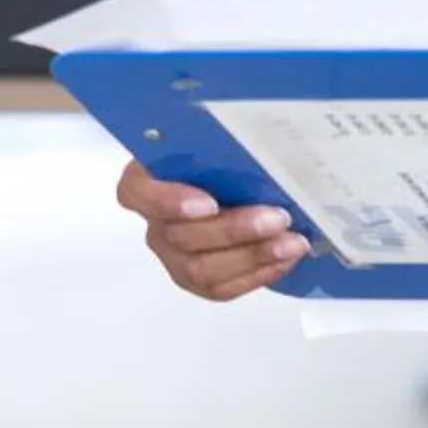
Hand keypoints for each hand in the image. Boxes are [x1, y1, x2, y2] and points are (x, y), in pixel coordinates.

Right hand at [116, 159, 308, 301]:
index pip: (136, 192)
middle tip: (277, 218)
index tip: (209, 203)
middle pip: (181, 236)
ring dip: (253, 256)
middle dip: (235, 230)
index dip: (168, 201)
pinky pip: (222, 288)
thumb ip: (220, 144)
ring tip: (291, 243)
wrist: (238, 186)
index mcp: (146, 180)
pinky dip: (258, 273)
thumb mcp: (215, 142)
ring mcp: (172, 256)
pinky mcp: (195, 281)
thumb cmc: (223, 159)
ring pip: (201, 270)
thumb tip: (258, 139)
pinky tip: (285, 257)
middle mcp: (154, 222)